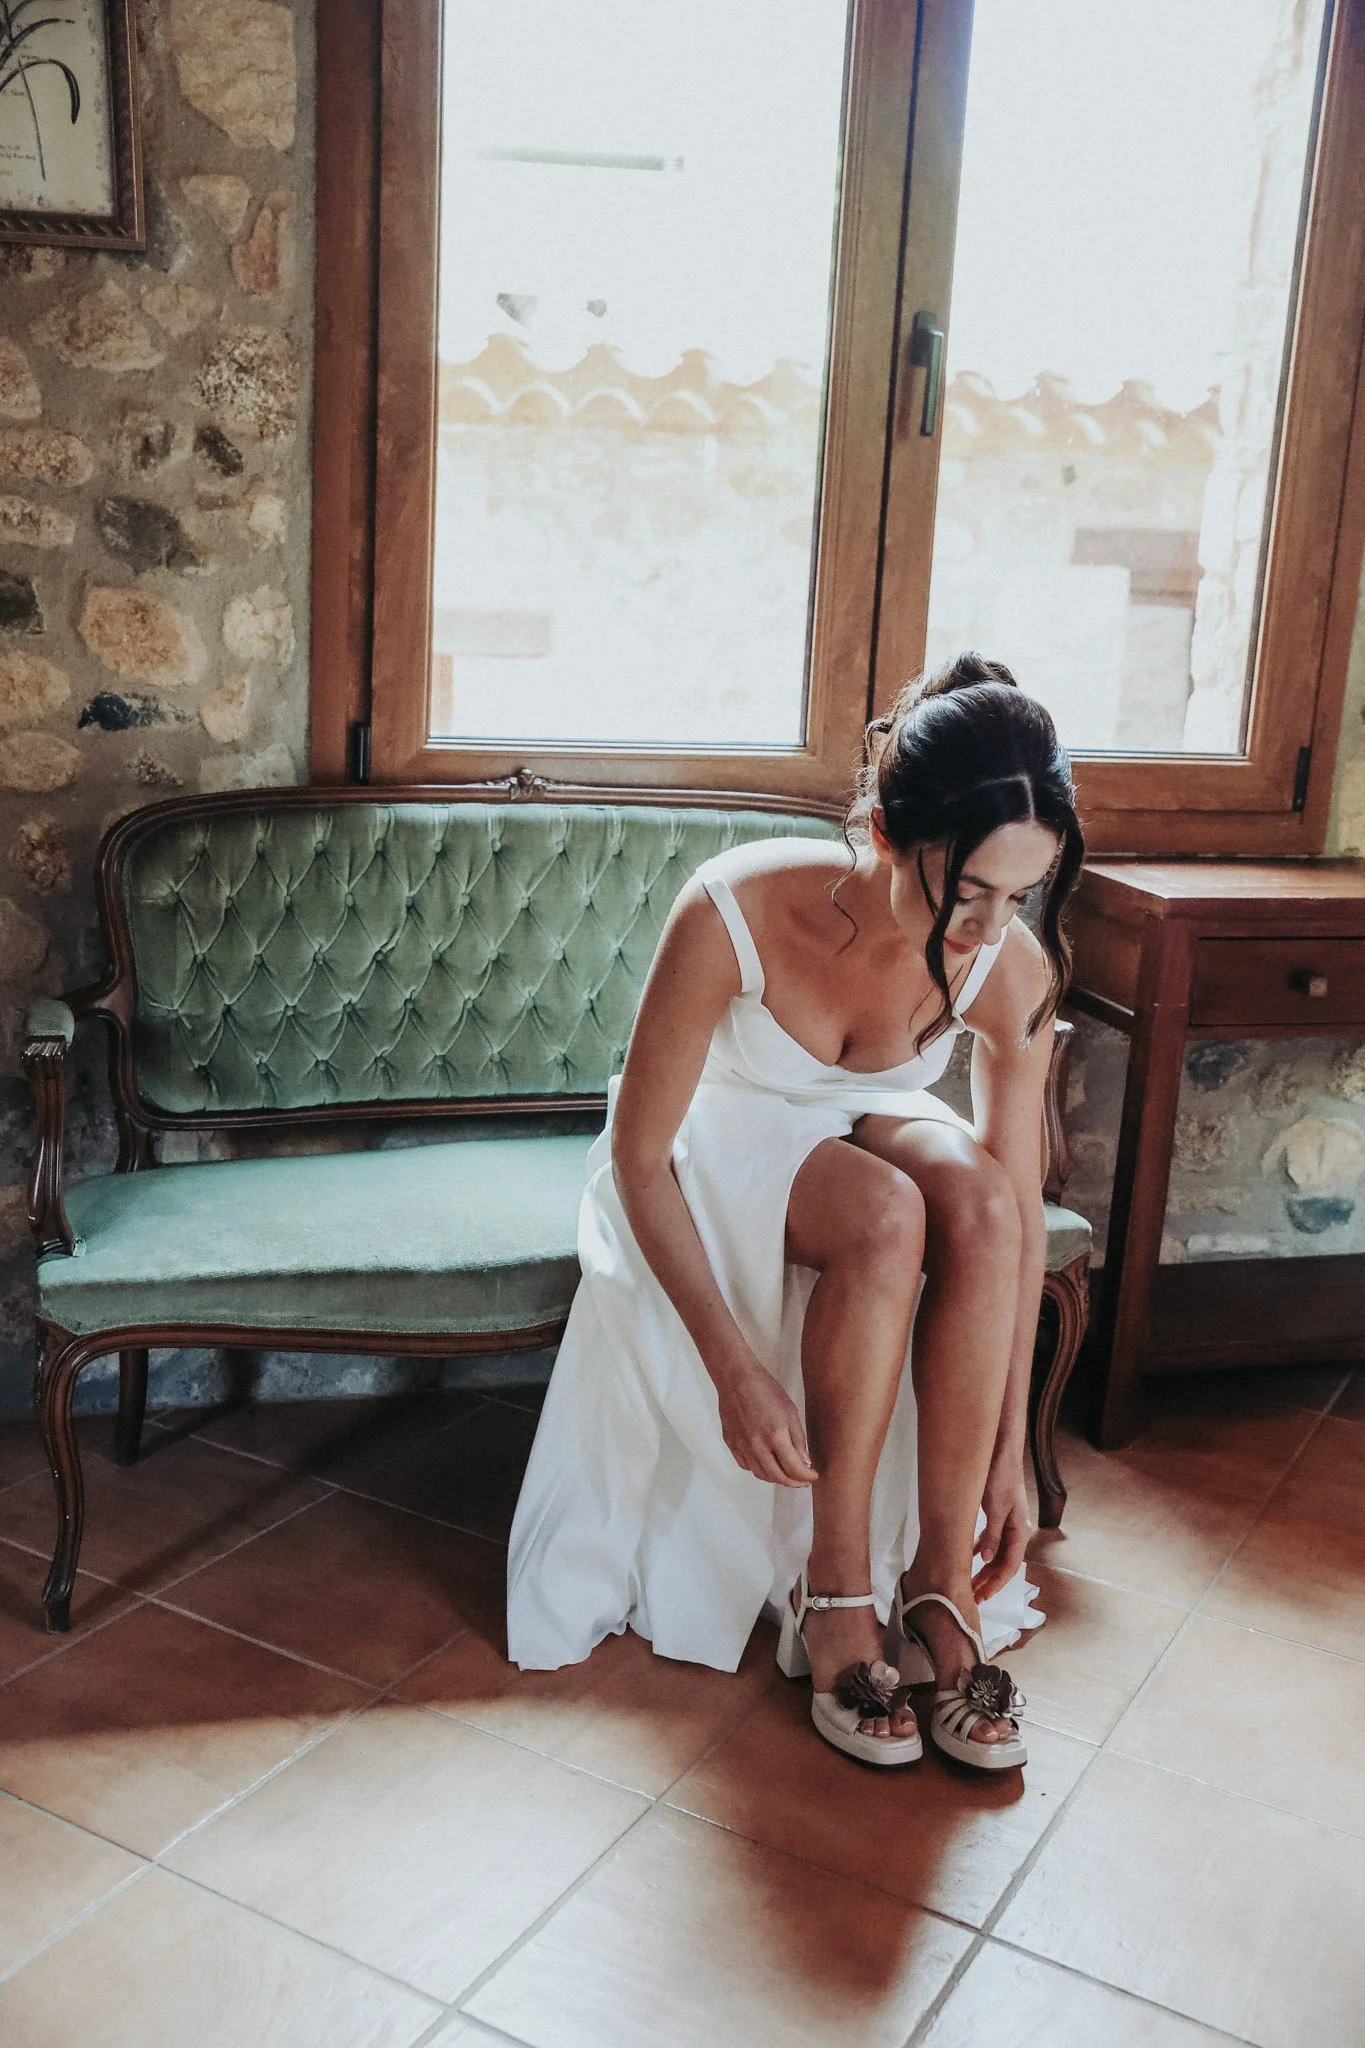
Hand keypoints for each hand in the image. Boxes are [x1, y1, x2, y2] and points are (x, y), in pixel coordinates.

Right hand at [714, 1359, 817, 1487]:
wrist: (736, 1379)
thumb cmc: (765, 1390)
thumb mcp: (790, 1412)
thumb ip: (798, 1440)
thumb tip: (804, 1462)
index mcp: (775, 1436)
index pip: (794, 1468)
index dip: (807, 1476)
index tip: (813, 1476)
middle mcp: (757, 1446)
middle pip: (778, 1477)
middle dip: (794, 1482)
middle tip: (802, 1480)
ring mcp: (742, 1447)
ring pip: (761, 1474)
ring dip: (777, 1479)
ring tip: (787, 1474)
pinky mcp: (732, 1444)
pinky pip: (747, 1466)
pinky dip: (759, 1470)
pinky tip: (767, 1464)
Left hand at [973, 1455, 1032, 1601]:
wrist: (1001, 1448)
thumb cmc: (1001, 1475)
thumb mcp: (995, 1507)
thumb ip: (992, 1534)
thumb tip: (986, 1560)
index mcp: (1019, 1530)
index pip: (1010, 1566)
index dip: (996, 1584)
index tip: (982, 1598)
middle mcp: (1016, 1528)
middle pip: (1003, 1563)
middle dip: (988, 1581)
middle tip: (972, 1597)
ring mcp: (1007, 1520)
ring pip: (995, 1552)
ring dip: (983, 1568)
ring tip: (970, 1582)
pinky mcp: (997, 1512)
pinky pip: (990, 1538)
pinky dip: (980, 1549)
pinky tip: (968, 1555)